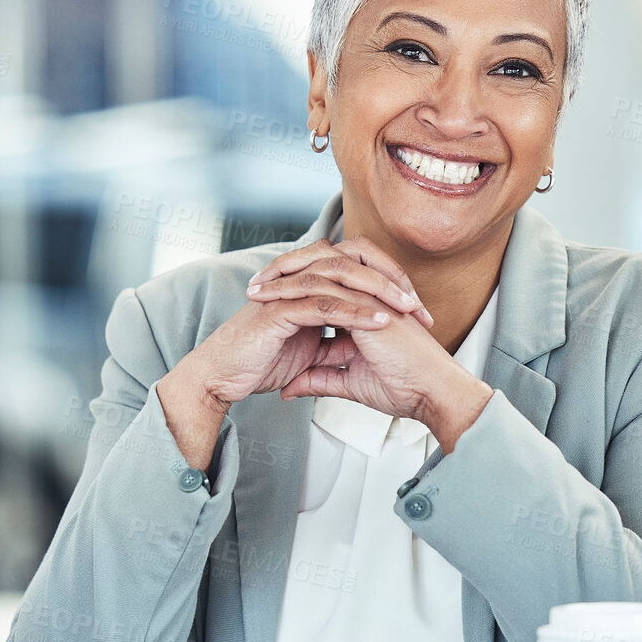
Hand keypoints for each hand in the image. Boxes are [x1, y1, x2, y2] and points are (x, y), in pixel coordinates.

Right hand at [156, 256, 412, 466]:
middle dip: (391, 281)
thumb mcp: (310, 355)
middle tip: (420, 307)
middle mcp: (299, 281)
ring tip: (407, 309)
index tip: (418, 313)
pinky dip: (354, 312)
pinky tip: (379, 321)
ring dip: (379, 292)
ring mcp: (287, 291)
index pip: (357, 271)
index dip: (390, 286)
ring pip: (342, 278)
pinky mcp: (278, 310)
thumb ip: (335, 345)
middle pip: (354, 263)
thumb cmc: (258, 362)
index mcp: (308, 286)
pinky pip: (324, 305)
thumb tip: (363, 345)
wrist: (222, 377)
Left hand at [243, 238, 493, 449]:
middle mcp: (367, 294)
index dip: (295, 286)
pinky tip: (270, 298)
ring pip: (321, 268)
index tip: (264, 298)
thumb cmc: (403, 388)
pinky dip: (294, 291)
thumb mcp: (349, 383)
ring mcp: (369, 294)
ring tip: (256, 288)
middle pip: (322, 264)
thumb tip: (290, 388)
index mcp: (364, 307)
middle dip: (286, 270)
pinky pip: (325, 287)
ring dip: (284, 274)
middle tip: (255, 283)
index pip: (325, 283)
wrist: (432, 394)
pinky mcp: (368, 303)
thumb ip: (320, 380)